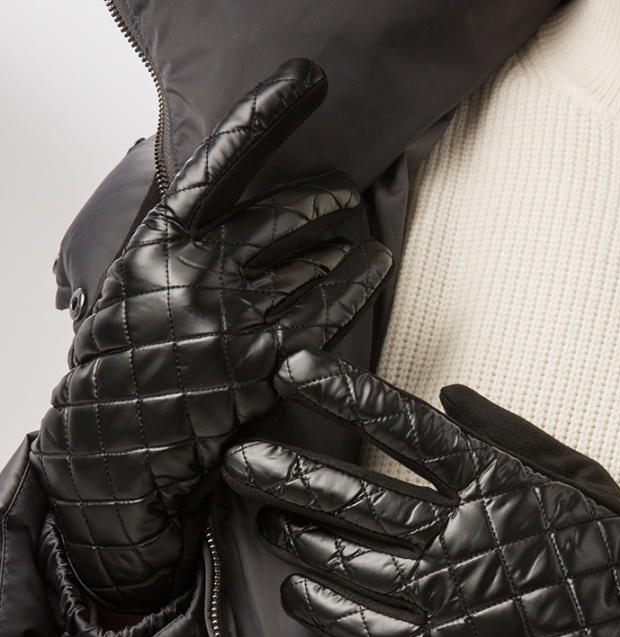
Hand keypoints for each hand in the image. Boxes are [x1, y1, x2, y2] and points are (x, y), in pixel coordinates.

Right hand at [31, 60, 391, 613]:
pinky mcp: (265, 362)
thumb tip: (234, 203)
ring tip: (360, 239)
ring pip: (314, 260)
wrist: (116, 444)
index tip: (309, 78)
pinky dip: (358, 282)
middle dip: (323, 200)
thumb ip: (184, 240)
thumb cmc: (126, 359)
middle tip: (342, 193)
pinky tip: (372, 266)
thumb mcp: (136, 282)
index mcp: (159, 241)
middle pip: (285, 213)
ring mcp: (234, 317)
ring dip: (345, 245)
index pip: (223, 161)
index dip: (269, 113)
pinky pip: (329, 310)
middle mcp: (198, 270)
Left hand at [223, 350, 619, 636]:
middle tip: (236, 455)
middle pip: (351, 494)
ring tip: (262, 518)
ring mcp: (446, 596)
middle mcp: (459, 532)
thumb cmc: (617, 546)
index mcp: (493, 479)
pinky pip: (364, 627)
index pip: (400, 424)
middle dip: (285, 471)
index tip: (294, 370)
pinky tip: (295, 588)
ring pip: (346, 558)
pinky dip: (322, 606)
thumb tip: (451, 392)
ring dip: (296, 535)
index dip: (342, 394)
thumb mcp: (575, 471)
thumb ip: (508, 431)